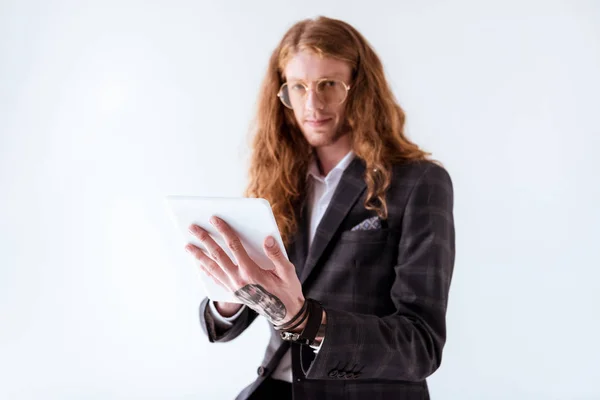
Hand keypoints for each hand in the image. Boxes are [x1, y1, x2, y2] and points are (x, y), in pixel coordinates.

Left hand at [185, 216, 304, 325]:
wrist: (285, 314)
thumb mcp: (287, 272)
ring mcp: (233, 287)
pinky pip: (215, 280)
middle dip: (204, 239)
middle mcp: (238, 280)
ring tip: (188, 246)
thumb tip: (267, 239)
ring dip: (199, 256)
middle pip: (217, 255)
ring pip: (212, 268)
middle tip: (192, 228)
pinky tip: (200, 265)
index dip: (224, 231)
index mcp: (251, 272)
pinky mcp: (233, 293)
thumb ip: (276, 254)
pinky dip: (206, 271)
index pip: (234, 246)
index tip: (214, 219)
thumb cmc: (287, 291)